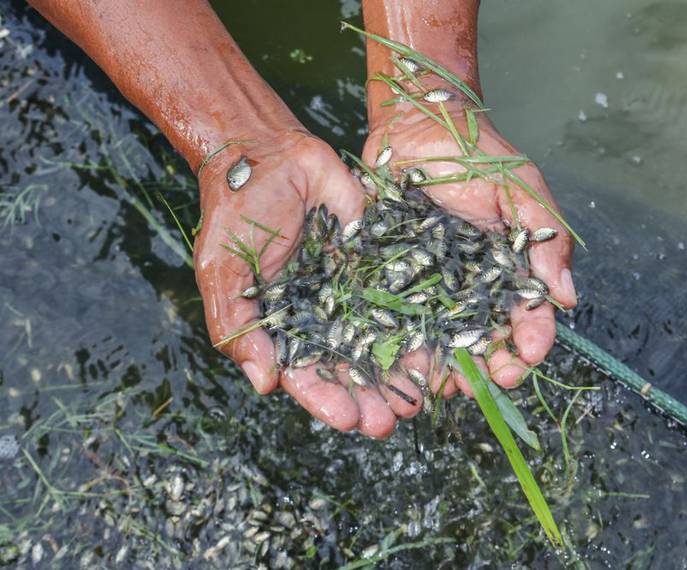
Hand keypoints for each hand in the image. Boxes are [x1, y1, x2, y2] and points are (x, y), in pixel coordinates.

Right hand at [193, 129, 422, 436]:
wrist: (268, 156)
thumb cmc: (237, 216)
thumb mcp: (223, 272)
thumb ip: (239, 327)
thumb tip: (264, 383)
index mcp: (286, 328)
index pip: (306, 376)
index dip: (326, 401)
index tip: (347, 420)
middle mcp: (324, 318)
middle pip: (351, 369)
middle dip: (370, 399)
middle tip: (390, 422)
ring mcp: (355, 292)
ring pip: (384, 341)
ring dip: (400, 373)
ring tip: (420, 399)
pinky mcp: (381, 264)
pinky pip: (405, 296)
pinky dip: (422, 323)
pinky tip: (439, 347)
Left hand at [362, 104, 576, 397]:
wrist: (418, 123)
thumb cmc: (478, 154)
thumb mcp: (522, 190)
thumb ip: (545, 241)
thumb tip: (567, 298)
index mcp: (508, 270)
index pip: (526, 318)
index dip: (528, 344)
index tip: (524, 360)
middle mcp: (472, 287)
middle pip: (482, 340)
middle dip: (483, 369)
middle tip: (478, 387)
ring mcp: (430, 285)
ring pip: (438, 339)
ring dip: (440, 369)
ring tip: (436, 390)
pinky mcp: (392, 277)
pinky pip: (395, 317)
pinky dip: (396, 345)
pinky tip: (395, 367)